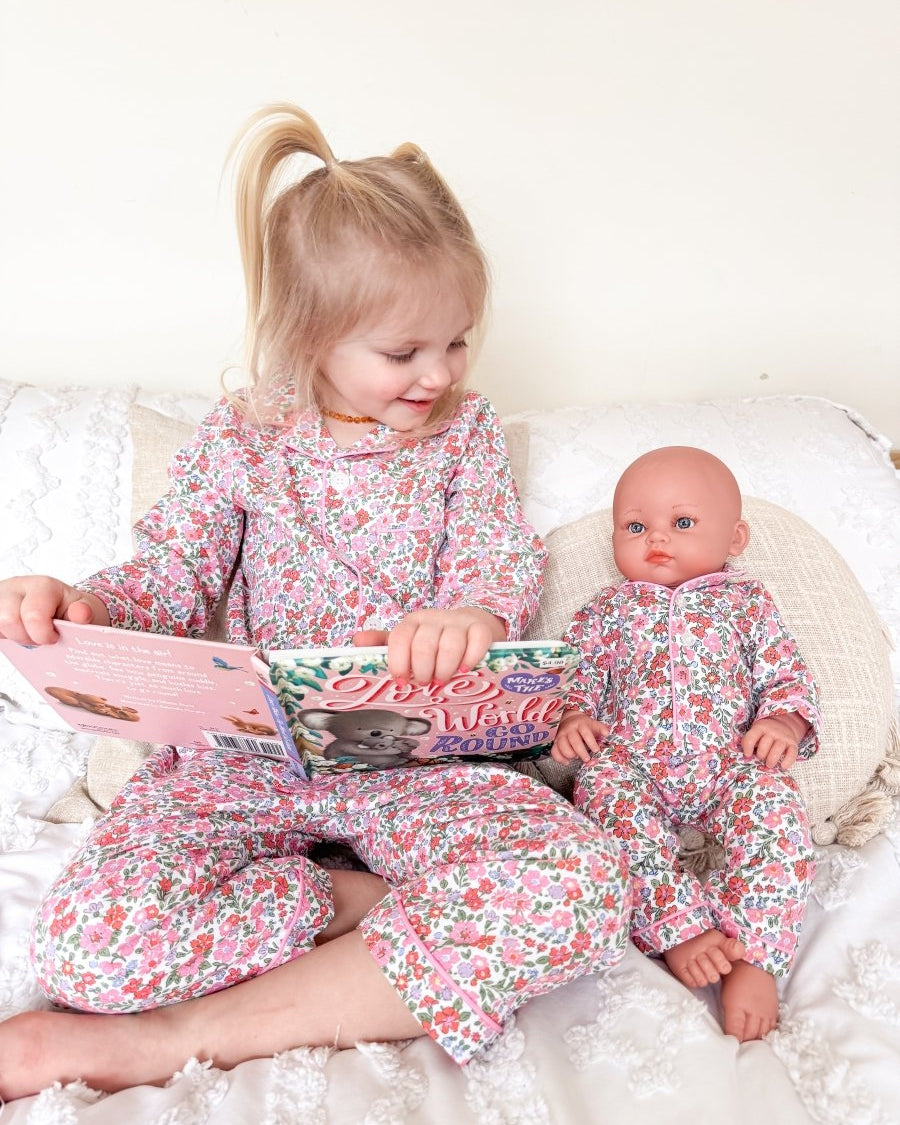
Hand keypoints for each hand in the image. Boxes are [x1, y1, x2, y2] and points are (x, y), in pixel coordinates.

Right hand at [0, 575, 109, 644]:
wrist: (59, 604)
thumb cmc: (68, 608)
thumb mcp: (81, 608)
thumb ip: (83, 612)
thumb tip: (81, 614)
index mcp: (42, 586)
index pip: (33, 615)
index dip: (43, 635)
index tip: (53, 638)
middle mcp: (17, 587)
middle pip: (8, 620)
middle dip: (25, 637)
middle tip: (40, 639)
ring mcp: (1, 596)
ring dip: (13, 636)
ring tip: (28, 635)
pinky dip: (4, 635)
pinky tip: (16, 633)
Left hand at [356, 607, 505, 684]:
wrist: (472, 625)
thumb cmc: (435, 639)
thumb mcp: (409, 640)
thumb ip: (384, 644)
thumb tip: (357, 642)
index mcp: (412, 622)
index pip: (400, 637)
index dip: (398, 662)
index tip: (402, 680)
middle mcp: (434, 619)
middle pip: (424, 644)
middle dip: (422, 670)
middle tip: (425, 683)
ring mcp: (459, 623)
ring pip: (450, 644)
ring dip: (444, 669)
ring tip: (442, 681)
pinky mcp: (481, 628)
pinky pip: (477, 641)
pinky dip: (470, 658)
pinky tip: (465, 669)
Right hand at [551, 709, 608, 762]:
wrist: (569, 720)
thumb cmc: (584, 725)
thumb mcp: (593, 724)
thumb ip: (600, 728)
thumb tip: (607, 734)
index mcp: (580, 724)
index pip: (585, 732)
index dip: (591, 742)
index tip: (596, 750)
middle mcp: (569, 729)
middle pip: (574, 740)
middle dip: (581, 751)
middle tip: (587, 759)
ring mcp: (561, 735)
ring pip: (562, 745)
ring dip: (569, 754)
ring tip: (576, 758)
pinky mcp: (555, 742)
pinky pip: (554, 751)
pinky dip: (559, 758)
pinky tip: (567, 762)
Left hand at [741, 714, 808, 769]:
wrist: (785, 724)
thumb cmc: (766, 733)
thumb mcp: (756, 732)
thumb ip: (750, 741)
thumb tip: (747, 756)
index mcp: (760, 728)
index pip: (751, 737)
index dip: (747, 748)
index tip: (747, 755)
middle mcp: (772, 731)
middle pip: (764, 745)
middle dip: (761, 755)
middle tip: (761, 758)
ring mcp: (783, 737)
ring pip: (777, 750)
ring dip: (771, 760)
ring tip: (769, 764)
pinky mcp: (793, 744)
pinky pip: (792, 754)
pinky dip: (787, 761)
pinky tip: (782, 766)